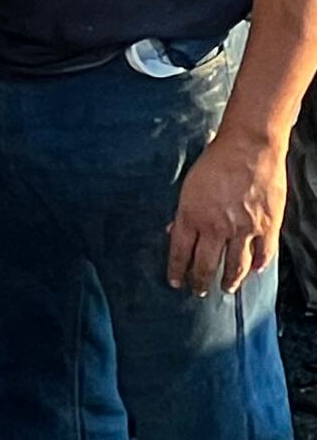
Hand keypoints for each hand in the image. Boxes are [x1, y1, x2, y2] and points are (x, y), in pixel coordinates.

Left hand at [171, 127, 285, 294]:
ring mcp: (243, 228)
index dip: (177, 270)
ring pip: (236, 266)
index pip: (180, 252)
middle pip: (206, 265)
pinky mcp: (267, 225)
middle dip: (201, 281)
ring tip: (226, 288)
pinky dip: (260, 265)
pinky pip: (264, 253)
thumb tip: (173, 230)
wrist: (249, 147)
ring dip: (230, 280)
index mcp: (191, 216)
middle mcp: (216, 227)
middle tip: (198, 291)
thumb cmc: (215, 162)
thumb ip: (183, 212)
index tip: (176, 283)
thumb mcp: (189, 186)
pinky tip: (256, 271)